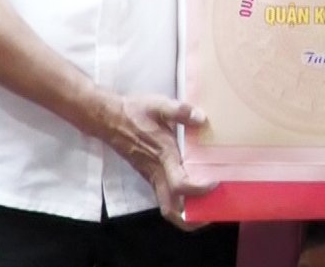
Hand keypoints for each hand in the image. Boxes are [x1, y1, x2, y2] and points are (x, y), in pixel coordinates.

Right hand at [100, 94, 217, 228]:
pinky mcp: (149, 174)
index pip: (180, 184)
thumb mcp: (159, 105)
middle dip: (191, 219)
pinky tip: (195, 189)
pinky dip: (180, 200)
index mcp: (163, 156)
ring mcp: (151, 176)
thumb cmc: (135, 112)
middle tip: (213, 212)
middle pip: (171, 210)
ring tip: (208, 204)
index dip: (199, 189)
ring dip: (186, 213)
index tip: (215, 182)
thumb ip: (181, 111)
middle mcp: (156, 172)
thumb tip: (202, 118)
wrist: (109, 119)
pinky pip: (164, 195)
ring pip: (167, 205)